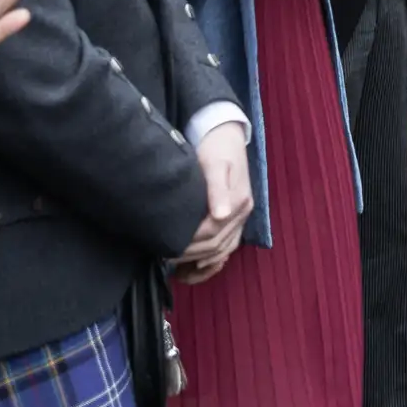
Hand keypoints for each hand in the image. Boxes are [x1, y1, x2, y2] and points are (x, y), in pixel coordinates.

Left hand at [179, 121, 252, 276]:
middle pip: (217, 245)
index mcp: (239, 202)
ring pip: (223, 250)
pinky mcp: (234, 218)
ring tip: (176, 269)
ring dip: (201, 263)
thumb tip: (220, 214)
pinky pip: (226, 247)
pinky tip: (194, 270)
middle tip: (163, 258)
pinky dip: (212, 262)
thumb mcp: (216, 163)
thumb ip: (218, 189)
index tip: (165, 245)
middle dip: (191, 255)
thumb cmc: (217, 148)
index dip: (190, 241)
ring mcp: (240, 218)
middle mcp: (243, 213)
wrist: (225, 136)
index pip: (213, 232)